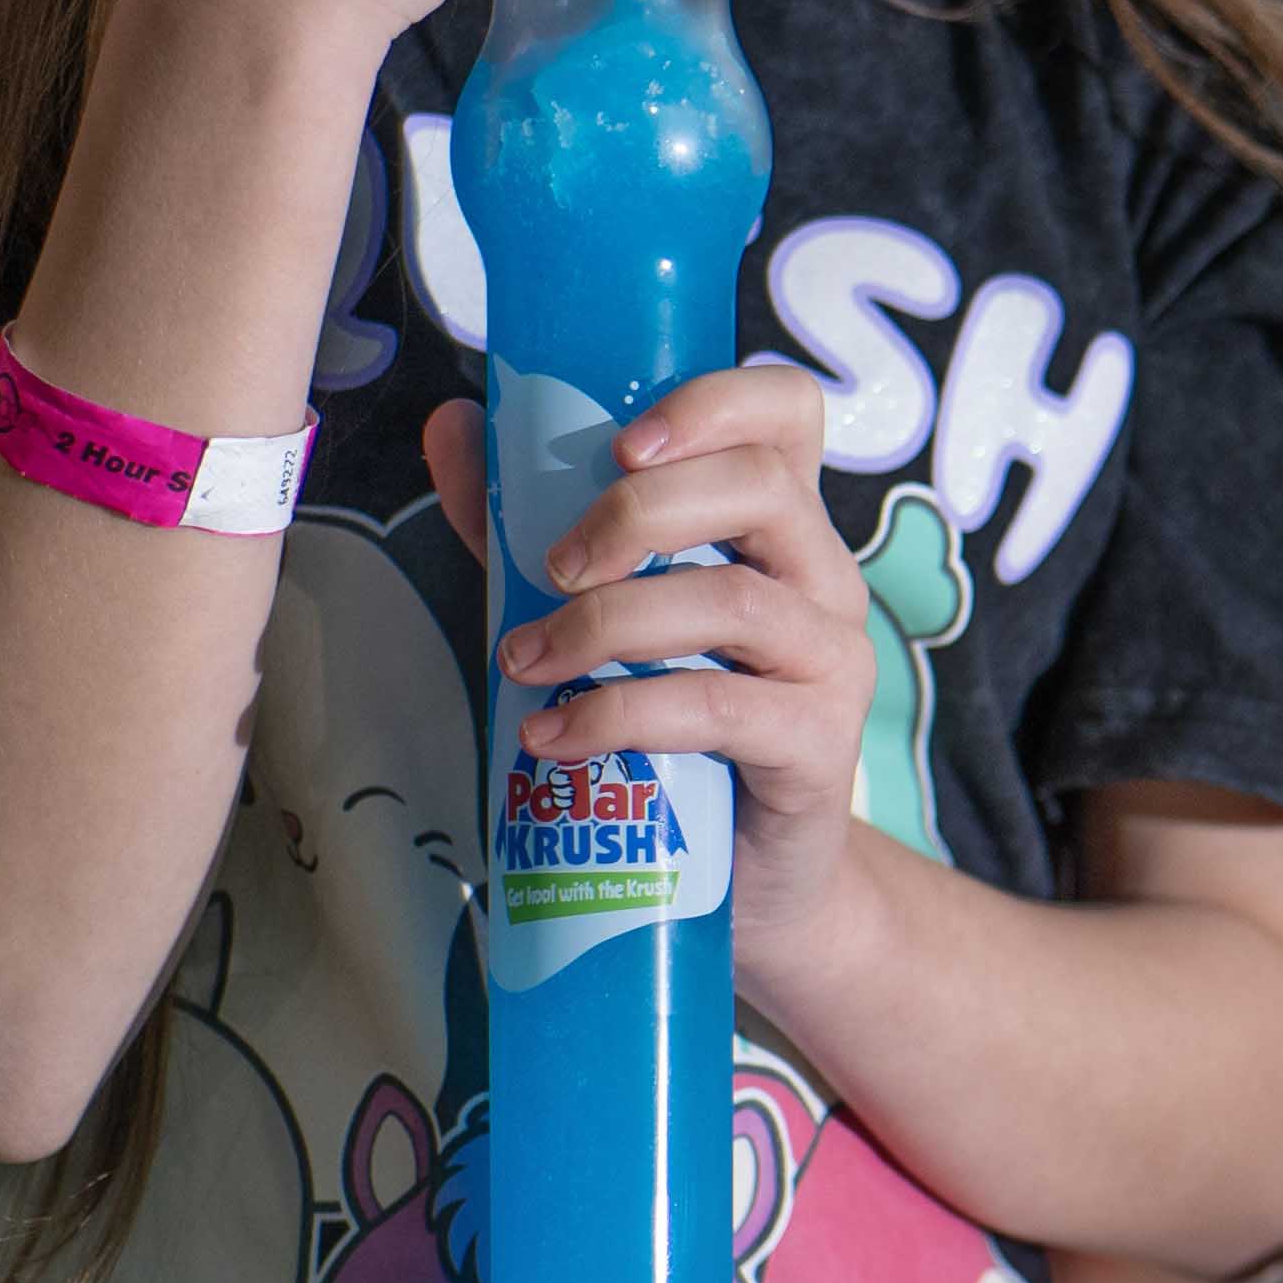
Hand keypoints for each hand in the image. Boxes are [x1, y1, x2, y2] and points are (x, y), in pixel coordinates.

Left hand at [426, 364, 880, 997]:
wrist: (746, 880)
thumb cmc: (670, 730)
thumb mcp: (593, 609)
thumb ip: (525, 523)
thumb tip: (449, 424)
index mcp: (777, 526)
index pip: (788, 414)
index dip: (716, 402)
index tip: (622, 440)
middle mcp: (823, 577)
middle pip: (760, 488)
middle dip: (636, 514)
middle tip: (551, 568)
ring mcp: (833, 660)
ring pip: (733, 602)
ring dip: (608, 624)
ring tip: (523, 662)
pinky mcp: (821, 745)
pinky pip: (720, 708)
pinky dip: (621, 715)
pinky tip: (551, 736)